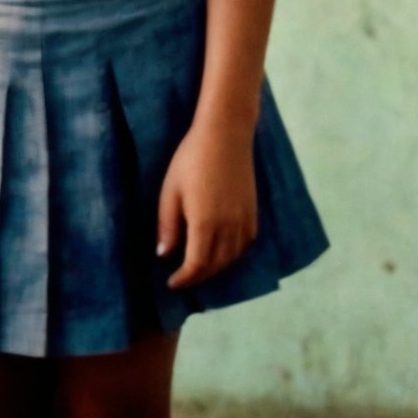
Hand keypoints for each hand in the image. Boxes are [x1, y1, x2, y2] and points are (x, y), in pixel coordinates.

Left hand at [156, 124, 257, 288]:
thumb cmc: (191, 159)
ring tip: (200, 268)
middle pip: (216, 265)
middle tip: (183, 278)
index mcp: (205, 224)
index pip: (197, 266)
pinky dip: (234, 254)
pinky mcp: (253, 211)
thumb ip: (167, 226)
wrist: (225, 134)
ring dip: (216, 268)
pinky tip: (224, 252)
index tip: (171, 283)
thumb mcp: (171, 191)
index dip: (184, 279)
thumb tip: (164, 255)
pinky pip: (246, 244)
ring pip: (233, 258)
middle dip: (198, 277)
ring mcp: (244, 219)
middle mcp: (228, 227)